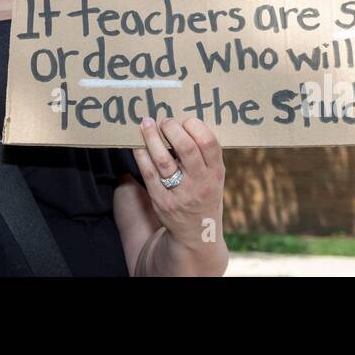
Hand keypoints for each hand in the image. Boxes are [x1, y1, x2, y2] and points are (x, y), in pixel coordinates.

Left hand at [132, 116, 225, 248]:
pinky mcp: (161, 201)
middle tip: (165, 121)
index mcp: (216, 173)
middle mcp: (200, 183)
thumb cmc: (205, 194)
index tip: (186, 120)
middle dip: (172, 129)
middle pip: (186, 149)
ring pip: (163, 160)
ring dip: (152, 138)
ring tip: (147, 124)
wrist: (197, 234)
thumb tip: (182, 121)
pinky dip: (141, 155)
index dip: (195, 126)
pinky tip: (139, 144)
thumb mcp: (215, 176)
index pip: (209, 143)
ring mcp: (180, 194)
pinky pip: (148, 173)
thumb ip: (204, 154)